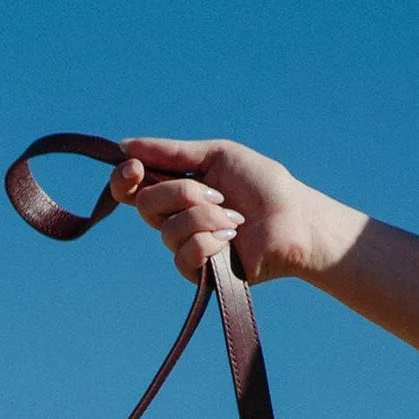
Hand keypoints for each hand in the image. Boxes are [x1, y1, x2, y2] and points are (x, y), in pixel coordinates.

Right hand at [107, 137, 365, 286]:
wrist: (294, 220)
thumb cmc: (262, 185)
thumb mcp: (218, 155)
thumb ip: (172, 152)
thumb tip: (124, 146)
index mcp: (175, 187)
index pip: (131, 187)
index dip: (125, 177)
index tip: (135, 166)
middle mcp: (174, 217)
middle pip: (144, 204)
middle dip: (180, 192)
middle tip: (216, 193)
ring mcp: (184, 245)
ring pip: (167, 230)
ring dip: (206, 217)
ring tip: (236, 219)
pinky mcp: (197, 273)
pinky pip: (184, 255)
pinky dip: (210, 242)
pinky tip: (233, 239)